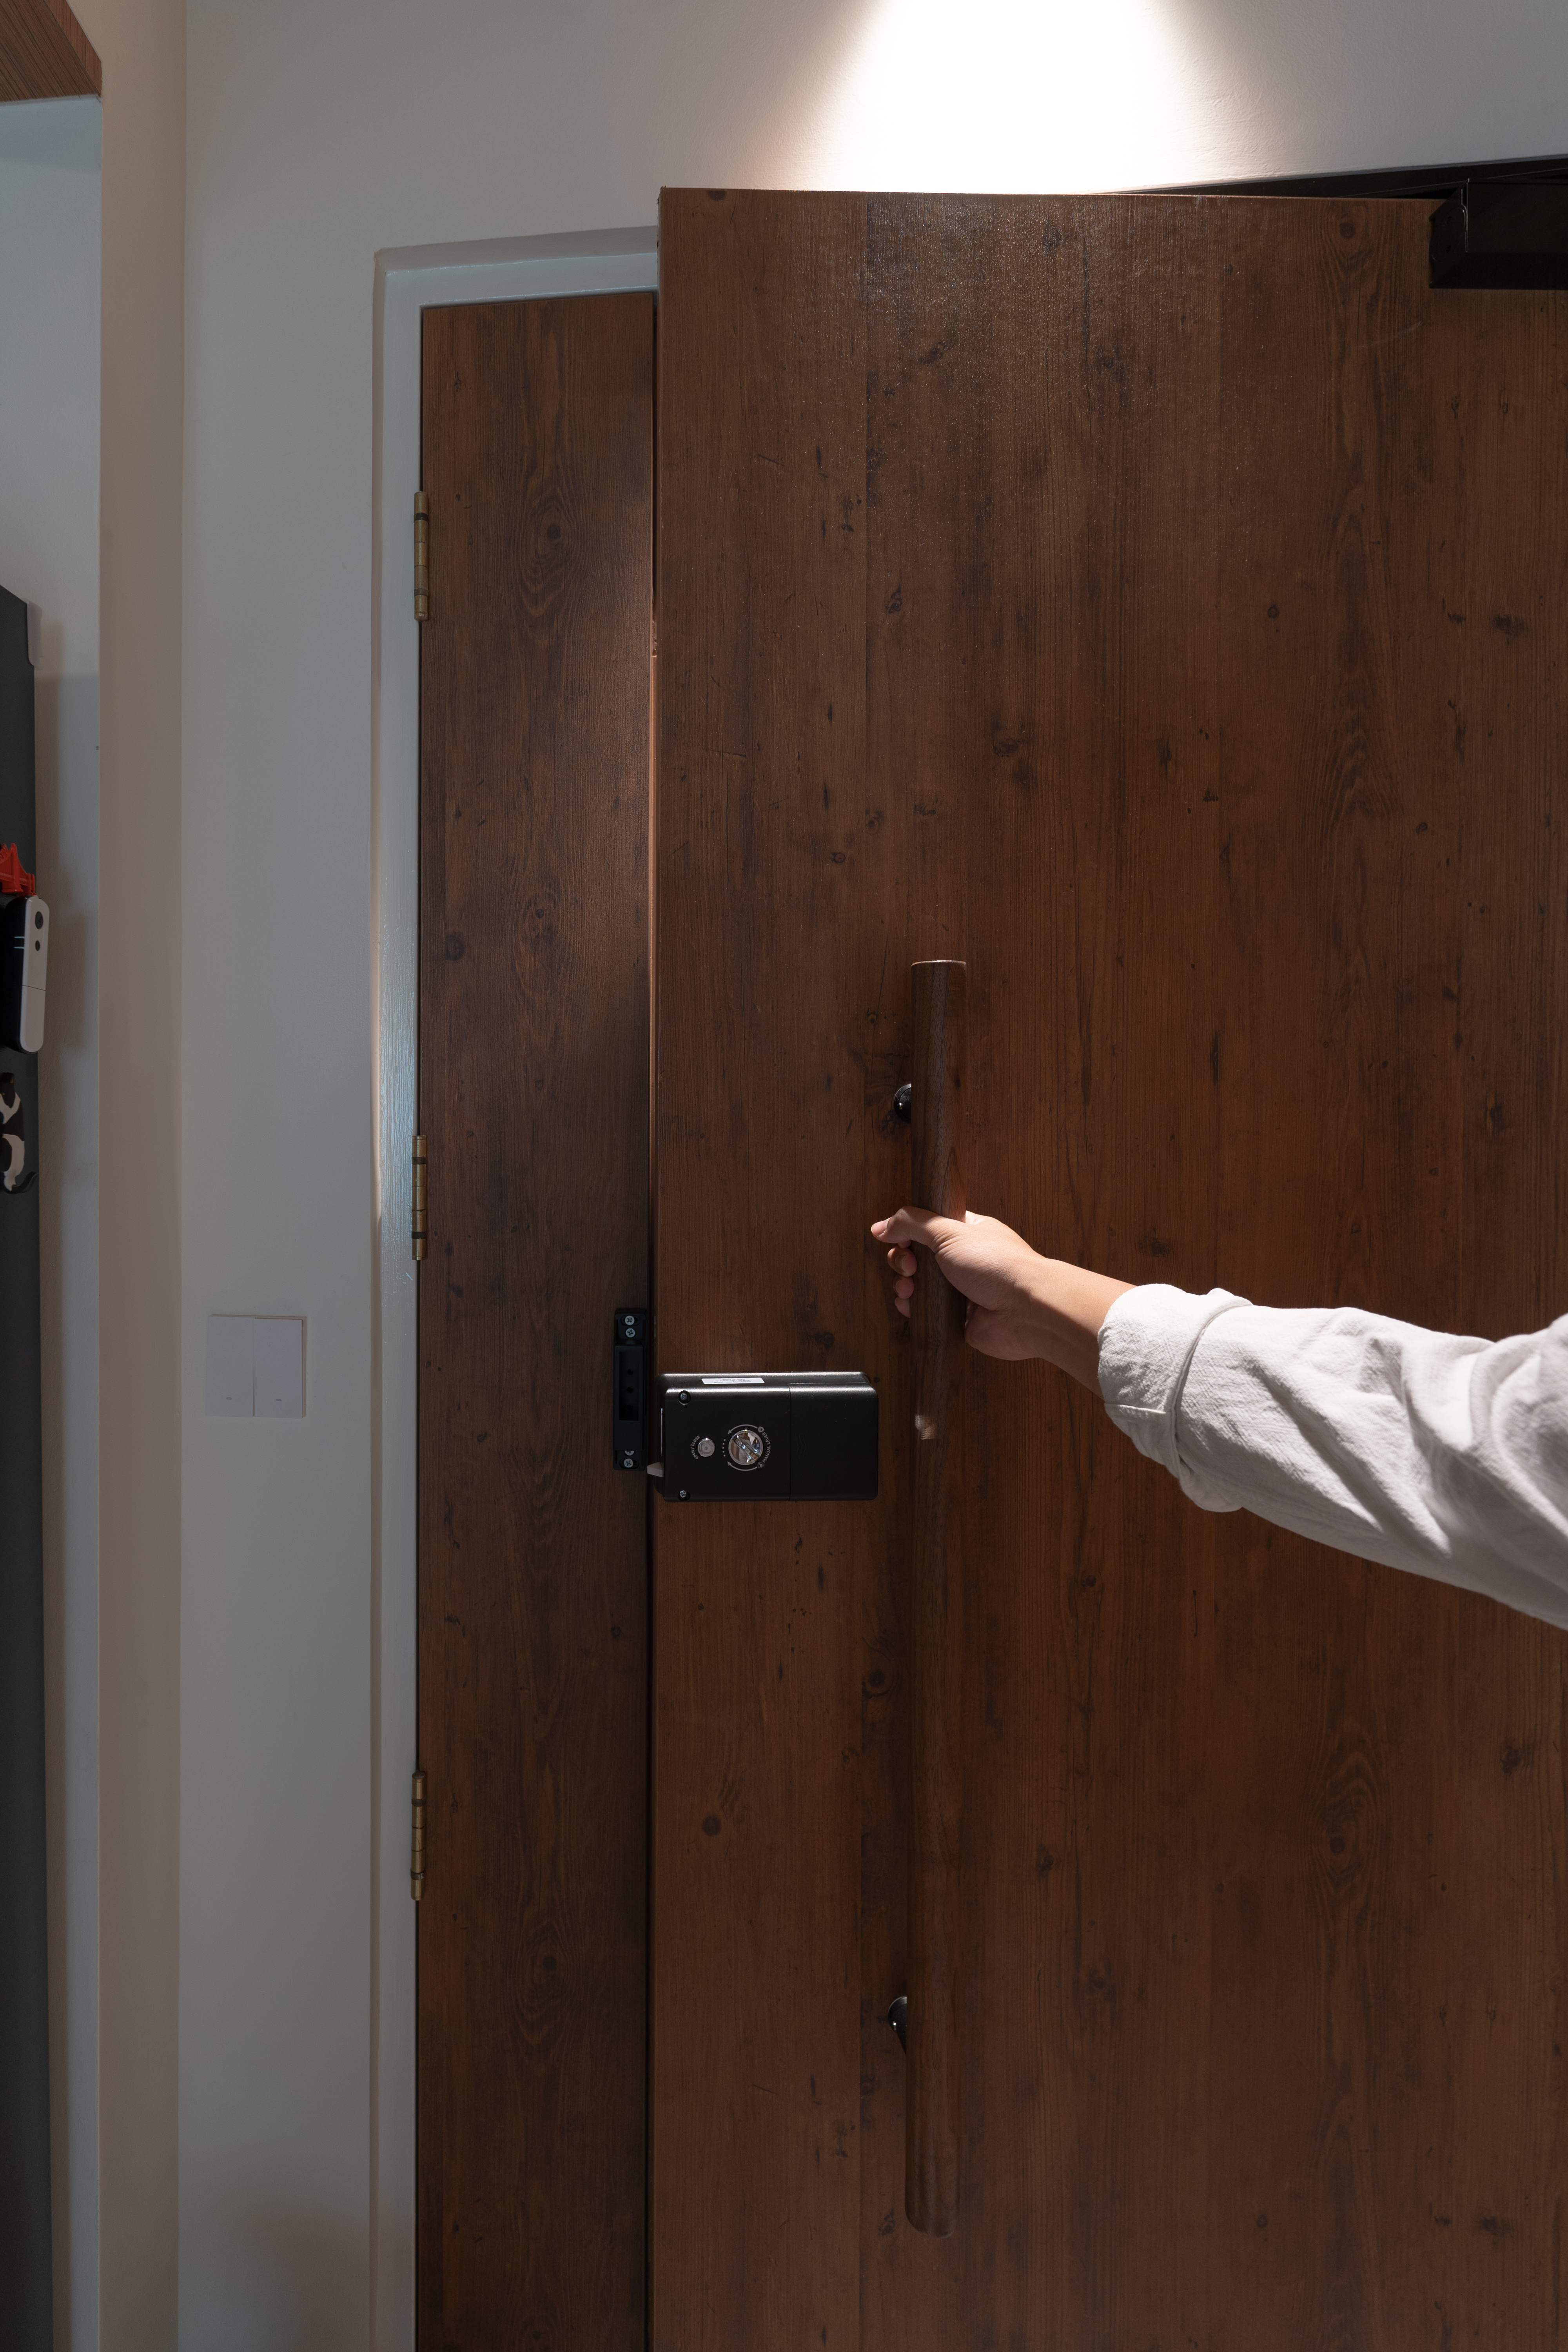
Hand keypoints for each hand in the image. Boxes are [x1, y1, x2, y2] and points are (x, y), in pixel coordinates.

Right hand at [869, 1207, 1133, 1387]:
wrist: (1026, 1310)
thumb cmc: (999, 1266)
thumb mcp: (949, 1232)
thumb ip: (912, 1224)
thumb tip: (881, 1225)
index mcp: (968, 1233)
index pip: (928, 1227)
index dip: (908, 1233)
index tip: (896, 1238)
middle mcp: (966, 1260)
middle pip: (919, 1257)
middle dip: (904, 1260)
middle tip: (908, 1266)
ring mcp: (963, 1291)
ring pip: (921, 1286)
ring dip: (906, 1285)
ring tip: (908, 1288)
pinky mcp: (961, 1319)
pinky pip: (928, 1313)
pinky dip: (914, 1309)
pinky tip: (910, 1305)